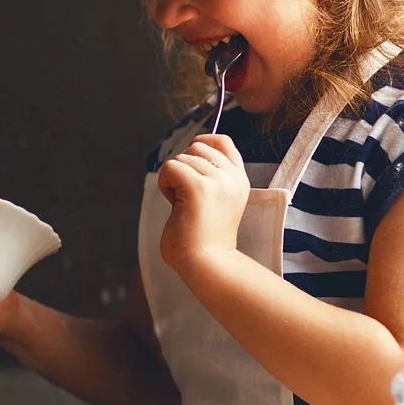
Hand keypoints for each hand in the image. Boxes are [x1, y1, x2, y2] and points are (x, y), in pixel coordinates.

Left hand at [156, 134, 249, 271]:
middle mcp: (232, 177)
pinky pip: (171, 168)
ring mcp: (217, 181)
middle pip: (197, 147)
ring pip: (182, 158)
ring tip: (182, 204)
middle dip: (184, 167)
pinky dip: (165, 184)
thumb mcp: (215, 199)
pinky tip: (174, 204)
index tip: (190, 167)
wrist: (207, 264)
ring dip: (173, 179)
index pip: (222, 141)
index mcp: (239, 179)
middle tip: (185, 196)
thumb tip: (189, 152)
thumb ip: (209, 177)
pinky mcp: (198, 188)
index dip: (201, 144)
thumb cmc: (203, 238)